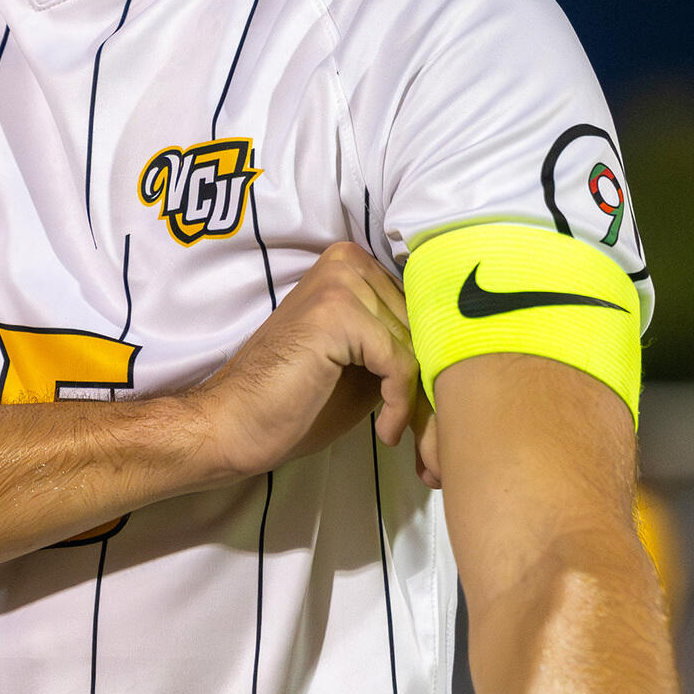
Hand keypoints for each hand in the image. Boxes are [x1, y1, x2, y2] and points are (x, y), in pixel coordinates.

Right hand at [192, 243, 438, 481]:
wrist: (235, 423)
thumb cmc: (295, 400)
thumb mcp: (362, 364)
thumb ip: (399, 345)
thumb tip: (458, 354)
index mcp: (351, 264)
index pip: (421, 308)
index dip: (433, 359)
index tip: (431, 407)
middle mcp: (348, 262)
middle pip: (422, 324)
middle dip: (428, 381)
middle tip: (421, 428)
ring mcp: (341, 283)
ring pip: (416, 345)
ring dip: (417, 399)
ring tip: (401, 432)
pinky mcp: (338, 314)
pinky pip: (399, 362)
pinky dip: (399, 404)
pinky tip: (385, 431)